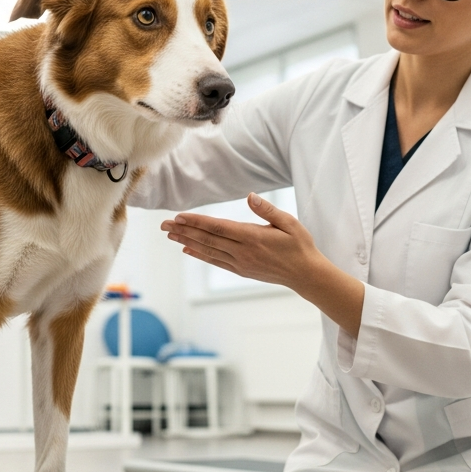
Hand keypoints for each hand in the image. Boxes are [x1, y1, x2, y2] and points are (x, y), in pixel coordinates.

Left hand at [161, 193, 325, 290]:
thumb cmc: (300, 246)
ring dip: (187, 242)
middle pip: (207, 239)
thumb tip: (250, 196)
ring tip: (171, 235)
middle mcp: (243, 251)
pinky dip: (200, 255)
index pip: (218, 227)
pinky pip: (216, 262)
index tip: (179, 216)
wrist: (306, 275)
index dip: (196, 222)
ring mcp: (240, 263)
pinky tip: (187, 250)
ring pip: (208, 251)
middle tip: (164, 225)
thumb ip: (267, 210)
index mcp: (253, 237)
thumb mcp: (289, 223)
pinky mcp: (241, 270)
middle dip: (184, 231)